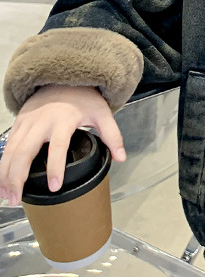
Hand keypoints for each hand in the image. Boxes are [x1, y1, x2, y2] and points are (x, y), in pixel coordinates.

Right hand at [0, 85, 125, 206]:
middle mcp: (42, 122)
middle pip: (24, 151)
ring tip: (6, 196)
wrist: (64, 77)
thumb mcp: (102, 113)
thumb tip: (121, 157)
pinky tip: (2, 180)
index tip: (54, 186)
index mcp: (64, 120)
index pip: (58, 147)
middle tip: (16, 199)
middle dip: (17, 177)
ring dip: (5, 174)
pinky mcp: (18, 122)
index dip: (55, 167)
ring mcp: (27, 122)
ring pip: (10, 150)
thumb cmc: (83, 97)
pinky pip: (7, 145)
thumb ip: (112, 135)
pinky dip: (2, 163)